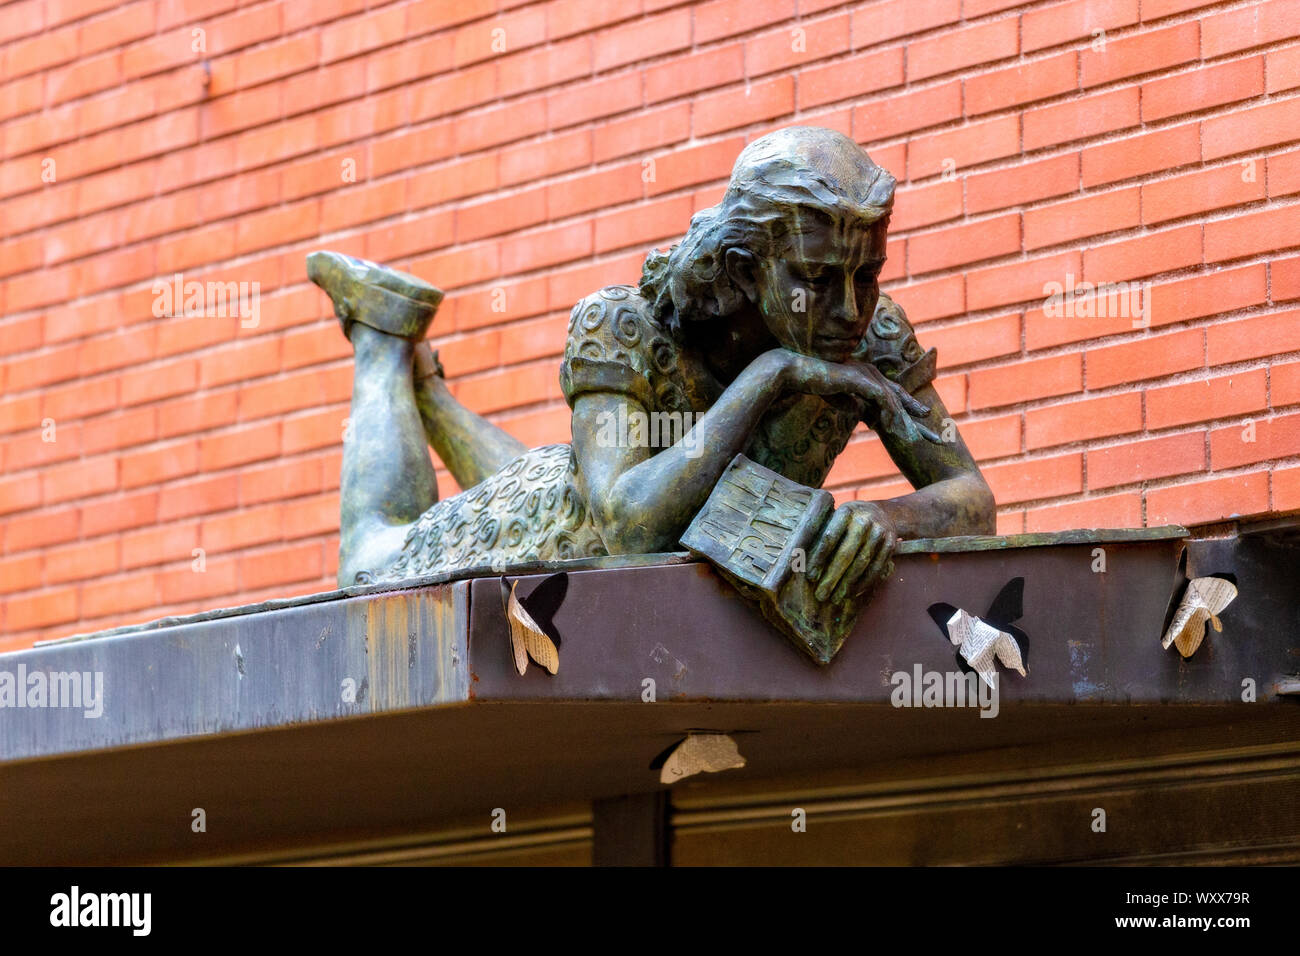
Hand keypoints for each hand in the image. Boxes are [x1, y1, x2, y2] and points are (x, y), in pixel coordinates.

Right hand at [772, 350, 941, 445]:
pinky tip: (900, 431)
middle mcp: (873, 375)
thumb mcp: (838, 397)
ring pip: (895, 403)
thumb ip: (852, 404)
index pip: (895, 396)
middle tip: (936, 439)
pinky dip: (893, 417)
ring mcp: (868, 376)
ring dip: (908, 424)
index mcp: (869, 378)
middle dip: (919, 421)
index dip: (910, 411)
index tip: (924, 425)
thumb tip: (862, 413)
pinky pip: (883, 401)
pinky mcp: (861, 380)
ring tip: (919, 442)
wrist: (795, 370)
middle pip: (902, 399)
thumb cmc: (815, 381)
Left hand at [805, 501, 896, 603]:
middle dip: (832, 577)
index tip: (810, 576)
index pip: (829, 537)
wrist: (885, 513)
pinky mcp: (890, 544)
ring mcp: (880, 532)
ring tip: (835, 598)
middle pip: (846, 553)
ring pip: (862, 563)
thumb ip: (823, 534)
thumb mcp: (837, 518)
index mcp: (846, 511)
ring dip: (847, 584)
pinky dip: (864, 583)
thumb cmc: (849, 520)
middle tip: (820, 595)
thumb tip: (800, 561)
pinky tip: (852, 593)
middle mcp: (864, 520)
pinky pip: (876, 568)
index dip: (819, 558)